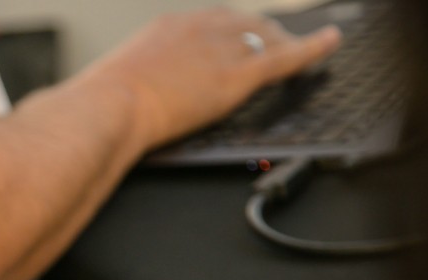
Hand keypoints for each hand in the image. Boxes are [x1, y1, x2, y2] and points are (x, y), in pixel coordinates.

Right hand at [81, 6, 341, 150]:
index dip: (226, 31)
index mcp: (166, 29)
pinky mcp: (237, 76)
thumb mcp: (108, 86)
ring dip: (284, 41)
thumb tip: (107, 102)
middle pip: (242, 23)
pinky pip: (286, 57)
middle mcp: (198, 28)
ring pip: (266, 37)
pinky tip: (330, 42)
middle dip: (261, 32)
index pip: (208, 23)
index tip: (231, 37)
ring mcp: (220, 49)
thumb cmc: (96, 106)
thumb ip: (123, 88)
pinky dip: (312, 48)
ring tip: (301, 47)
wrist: (105, 109)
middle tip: (275, 41)